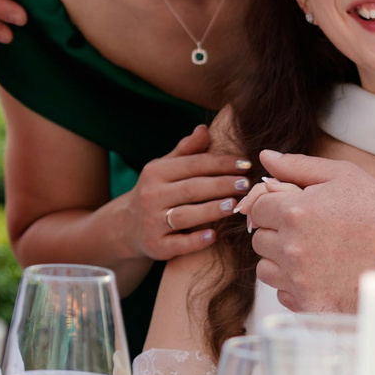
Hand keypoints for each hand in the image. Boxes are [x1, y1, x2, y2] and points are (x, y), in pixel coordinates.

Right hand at [121, 125, 252, 262]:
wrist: (127, 226)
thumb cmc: (157, 191)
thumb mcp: (165, 168)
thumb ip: (186, 150)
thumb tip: (204, 129)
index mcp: (156, 172)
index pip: (193, 164)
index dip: (220, 163)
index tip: (245, 164)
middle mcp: (151, 196)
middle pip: (192, 189)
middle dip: (221, 185)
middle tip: (247, 184)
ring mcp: (152, 222)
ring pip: (185, 215)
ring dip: (211, 210)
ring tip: (235, 205)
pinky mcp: (156, 246)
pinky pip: (178, 244)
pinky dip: (195, 241)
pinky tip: (214, 236)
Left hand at [239, 151, 374, 312]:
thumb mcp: (345, 176)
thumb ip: (298, 166)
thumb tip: (265, 157)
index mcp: (294, 212)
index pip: (257, 208)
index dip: (274, 207)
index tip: (294, 211)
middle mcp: (290, 247)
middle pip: (260, 239)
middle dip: (278, 233)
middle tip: (309, 232)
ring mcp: (298, 279)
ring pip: (267, 268)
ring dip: (282, 261)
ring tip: (314, 255)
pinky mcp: (308, 304)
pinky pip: (283, 294)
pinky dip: (295, 286)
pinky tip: (320, 276)